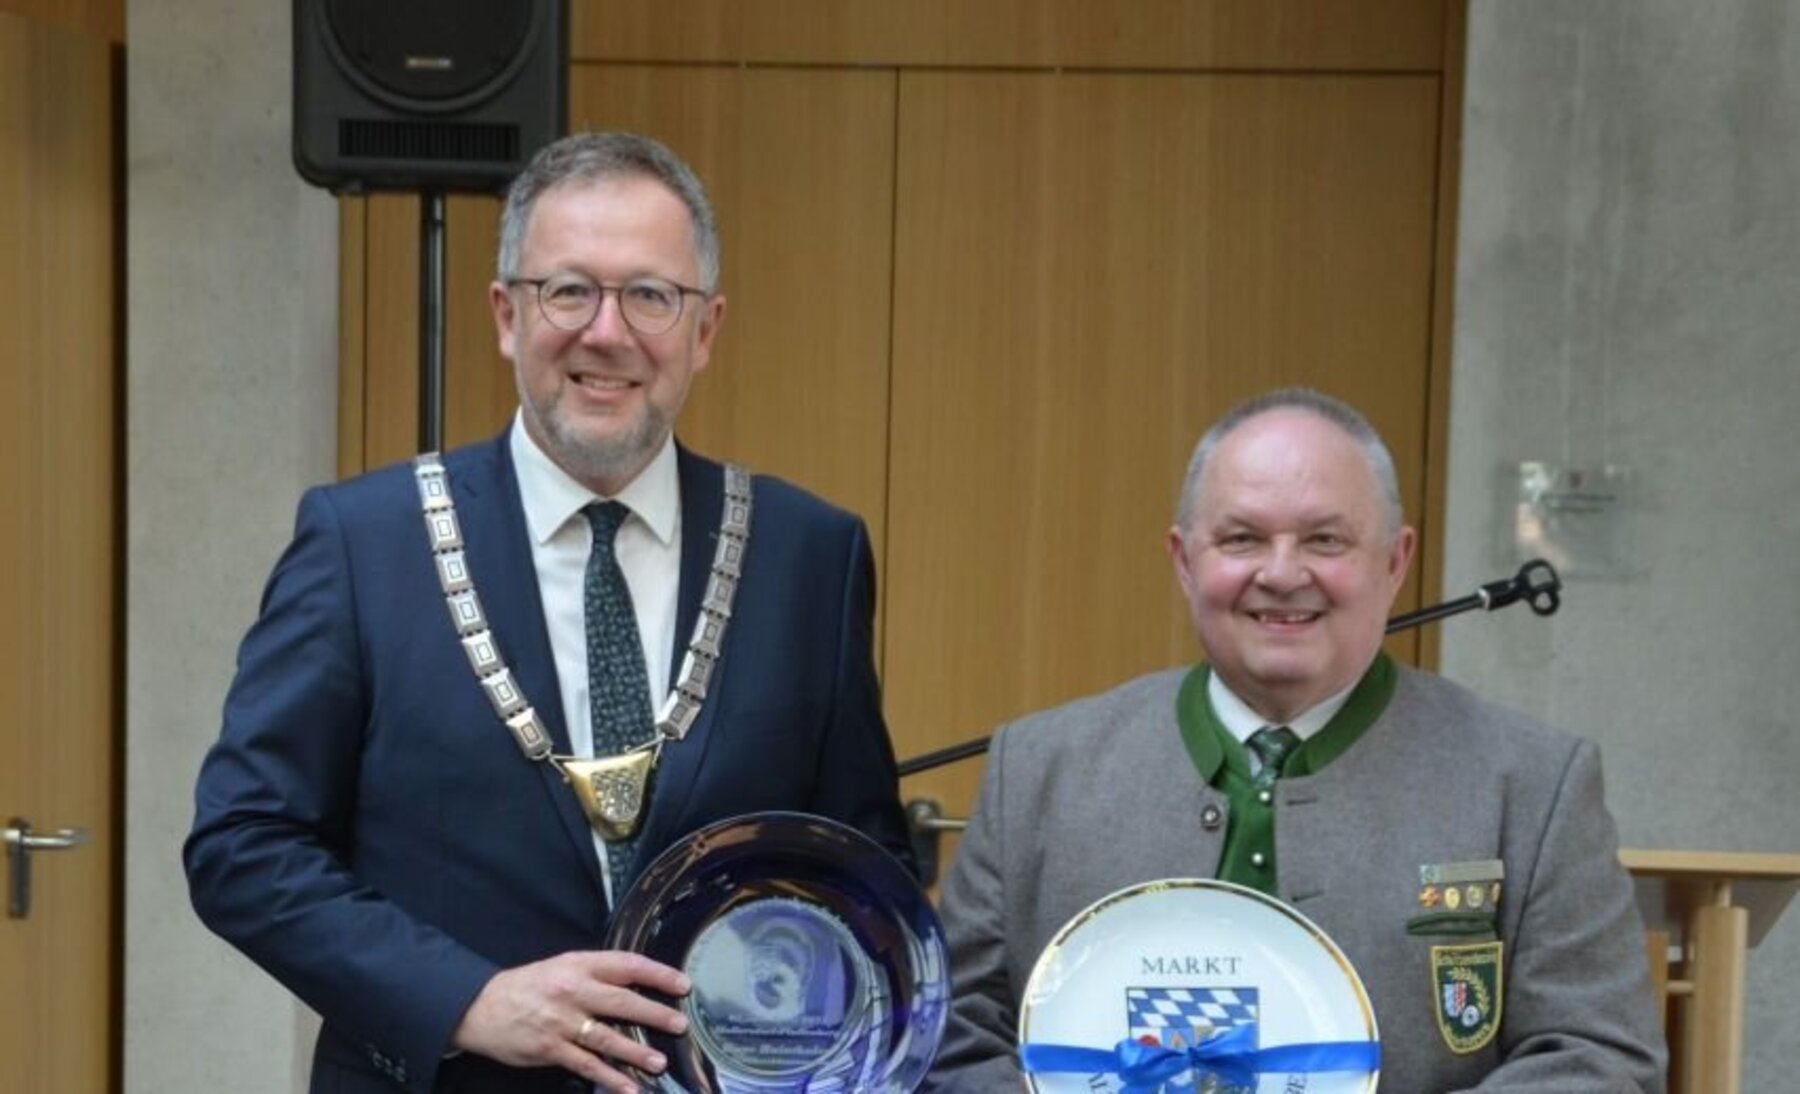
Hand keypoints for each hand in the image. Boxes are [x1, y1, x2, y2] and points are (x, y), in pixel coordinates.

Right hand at [451, 951, 690, 1092]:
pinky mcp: (551, 1049)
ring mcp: (562, 1023)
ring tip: (659, 1063)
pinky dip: (609, 1079)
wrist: (481, 1007)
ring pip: (606, 1038)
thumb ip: (596, 974)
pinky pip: (586, 1066)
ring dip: (635, 1052)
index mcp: (579, 965)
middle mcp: (573, 991)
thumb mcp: (562, 967)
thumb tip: (637, 985)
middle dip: (654, 1014)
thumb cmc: (529, 986)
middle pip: (621, 1001)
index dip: (657, 974)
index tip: (682, 984)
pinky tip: (629, 1089)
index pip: (626, 965)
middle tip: (680, 1024)